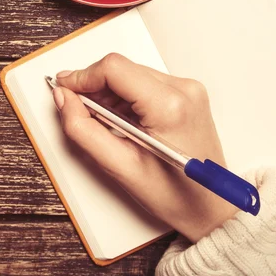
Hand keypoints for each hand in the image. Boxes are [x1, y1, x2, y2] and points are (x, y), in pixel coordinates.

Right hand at [52, 53, 237, 242]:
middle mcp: (184, 89)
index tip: (64, 88)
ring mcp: (189, 88)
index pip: (114, 68)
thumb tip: (64, 98)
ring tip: (105, 122)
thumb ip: (84, 129)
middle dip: (94, 85)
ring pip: (132, 73)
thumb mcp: (120, 167)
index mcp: (169, 106)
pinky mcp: (188, 93)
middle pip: (122, 68)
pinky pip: (146, 81)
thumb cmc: (174, 195)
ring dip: (110, 91)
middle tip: (79, 109)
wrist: (211, 207)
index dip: (82, 76)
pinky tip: (123, 119)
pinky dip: (126, 95)